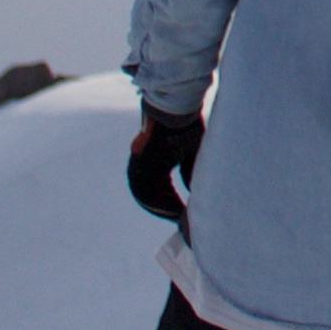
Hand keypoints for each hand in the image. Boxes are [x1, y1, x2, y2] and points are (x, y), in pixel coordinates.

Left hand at [127, 108, 203, 225]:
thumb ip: (189, 174)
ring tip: (181, 219)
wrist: (176, 106)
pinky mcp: (139, 165)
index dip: (170, 205)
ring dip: (164, 210)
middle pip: (149, 198)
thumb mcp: (190, 154)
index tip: (184, 215)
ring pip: (147, 199)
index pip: (156, 192)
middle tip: (183, 223)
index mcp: (151, 164)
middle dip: (166, 211)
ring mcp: (137, 166)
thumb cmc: (185, 126)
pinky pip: (147, 193)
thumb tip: (192, 193)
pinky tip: (176, 210)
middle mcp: (140, 167)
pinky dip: (162, 204)